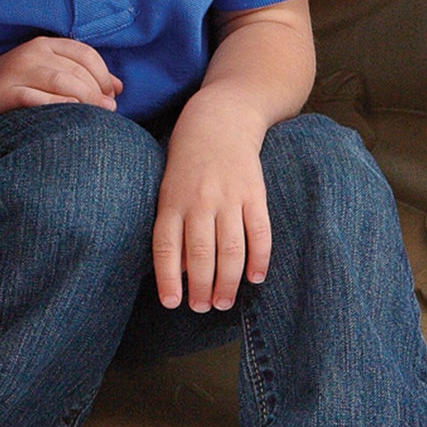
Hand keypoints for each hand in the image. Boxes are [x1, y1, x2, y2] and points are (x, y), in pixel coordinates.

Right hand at [0, 34, 122, 121]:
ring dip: (86, 100)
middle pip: (77, 70)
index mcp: (43, 45)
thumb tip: (119, 88)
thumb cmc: (14, 87)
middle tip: (110, 110)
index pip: (85, 53)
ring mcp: (17, 73)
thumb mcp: (45, 72)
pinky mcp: (6, 93)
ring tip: (99, 116)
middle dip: (99, 91)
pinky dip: (59, 107)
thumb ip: (79, 75)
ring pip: (62, 82)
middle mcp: (31, 54)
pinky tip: (72, 116)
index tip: (113, 94)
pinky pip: (38, 99)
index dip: (105, 74)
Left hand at [154, 91, 272, 310]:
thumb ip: (173, 226)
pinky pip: (260, 231)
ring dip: (228, 281)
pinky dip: (260, 258)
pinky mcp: (254, 192)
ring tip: (224, 302)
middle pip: (201, 254)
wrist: (220, 118)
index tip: (172, 303)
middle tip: (203, 308)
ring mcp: (229, 196)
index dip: (168, 278)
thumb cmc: (188, 160)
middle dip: (202, 287)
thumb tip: (180, 272)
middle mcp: (199, 200)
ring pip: (230, 248)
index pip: (167, 246)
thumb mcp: (168, 188)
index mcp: (172, 200)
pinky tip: (256, 278)